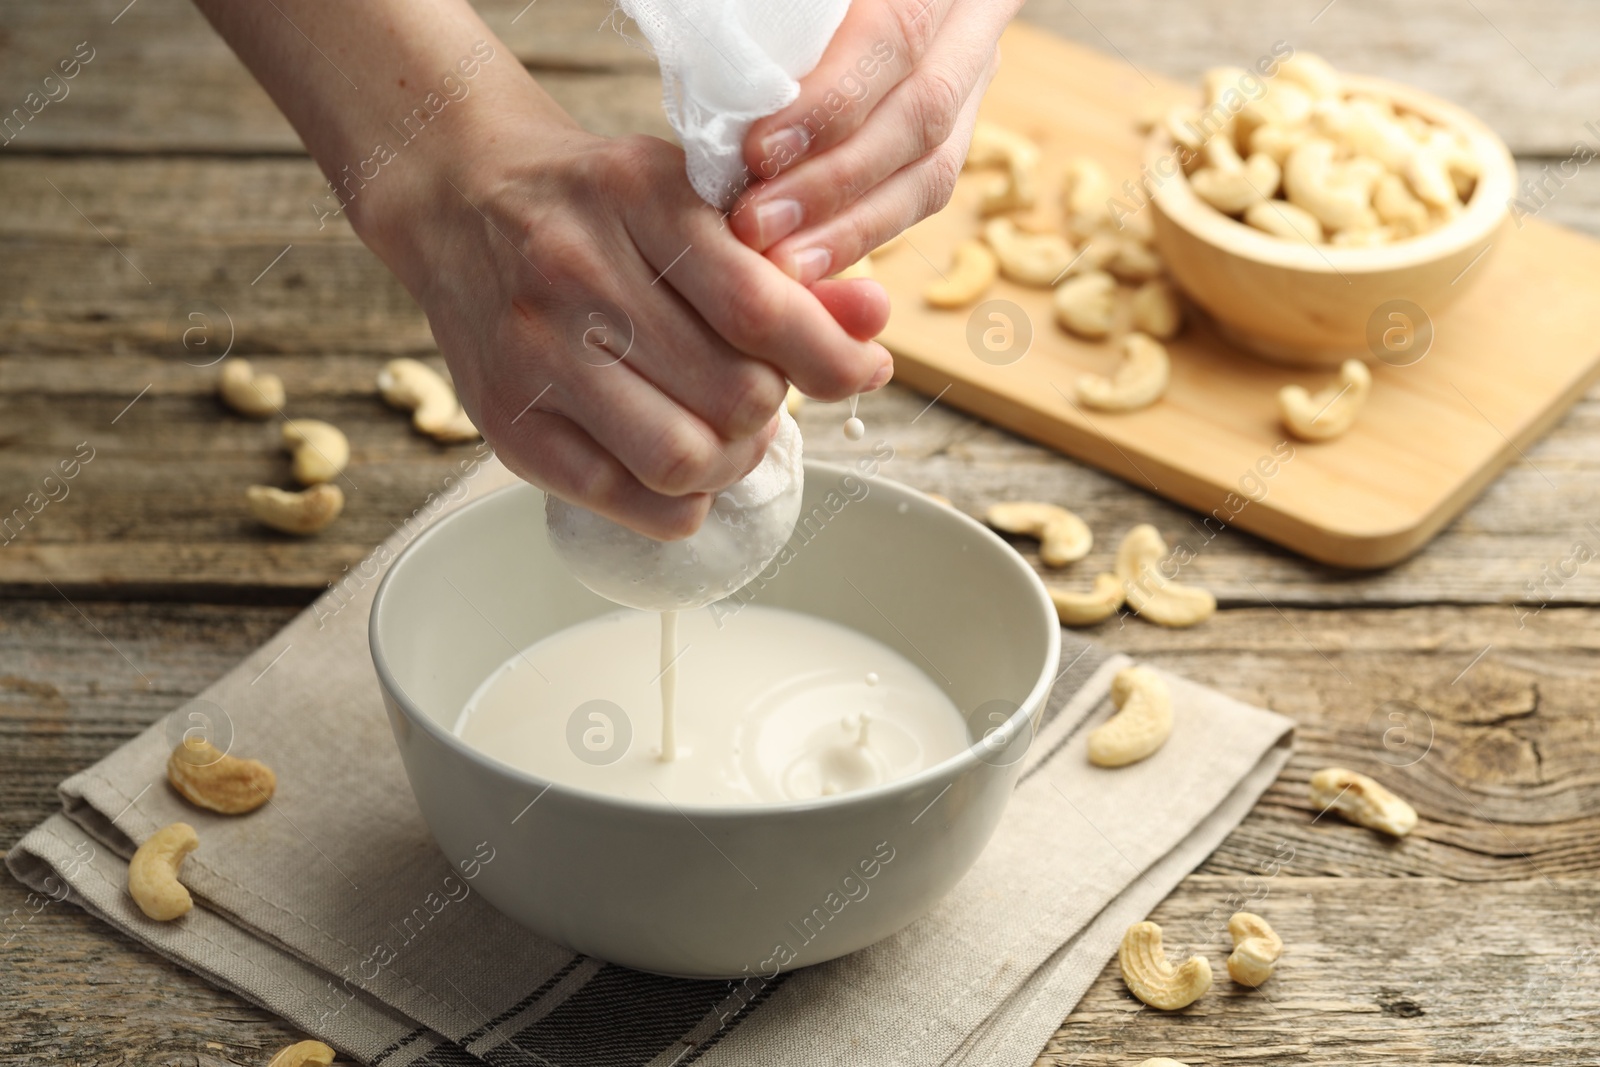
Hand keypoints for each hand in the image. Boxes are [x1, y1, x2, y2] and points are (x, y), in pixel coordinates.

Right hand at [366, 121, 892, 540]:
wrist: (460, 198)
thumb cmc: (600, 203)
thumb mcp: (697, 203)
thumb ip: (791, 268)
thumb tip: (873, 326)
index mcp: (641, 201)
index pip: (763, 309)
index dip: (833, 359)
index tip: (860, 370)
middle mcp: (578, 275)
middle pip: (736, 397)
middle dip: (774, 406)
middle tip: (763, 391)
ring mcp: (534, 356)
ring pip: (685, 461)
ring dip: (732, 461)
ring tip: (725, 431)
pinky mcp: (509, 424)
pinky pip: (628, 502)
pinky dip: (681, 501)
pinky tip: (681, 463)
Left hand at [729, 0, 1019, 280]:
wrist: (840, 13)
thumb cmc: (784, 4)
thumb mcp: (790, 2)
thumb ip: (782, 25)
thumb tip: (739, 88)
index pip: (897, 30)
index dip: (831, 100)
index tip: (759, 151)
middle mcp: (972, 19)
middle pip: (924, 110)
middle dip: (834, 180)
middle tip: (755, 222)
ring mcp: (973, 74)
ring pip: (935, 166)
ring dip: (852, 226)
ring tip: (782, 263)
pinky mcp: (958, 125)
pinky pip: (923, 191)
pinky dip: (864, 233)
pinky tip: (811, 264)